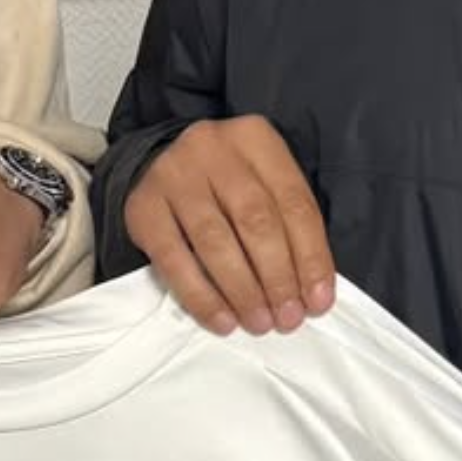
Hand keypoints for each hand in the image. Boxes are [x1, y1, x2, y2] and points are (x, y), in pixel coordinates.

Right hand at [124, 114, 335, 334]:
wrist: (159, 163)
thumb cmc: (226, 183)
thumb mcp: (265, 183)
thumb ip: (290, 226)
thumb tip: (312, 293)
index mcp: (254, 138)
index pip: (294, 202)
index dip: (311, 257)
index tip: (318, 301)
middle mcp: (212, 148)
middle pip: (255, 220)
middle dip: (278, 277)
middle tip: (288, 318)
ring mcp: (173, 175)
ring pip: (215, 241)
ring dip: (243, 291)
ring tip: (259, 323)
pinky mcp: (142, 207)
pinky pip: (174, 260)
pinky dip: (201, 296)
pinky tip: (222, 320)